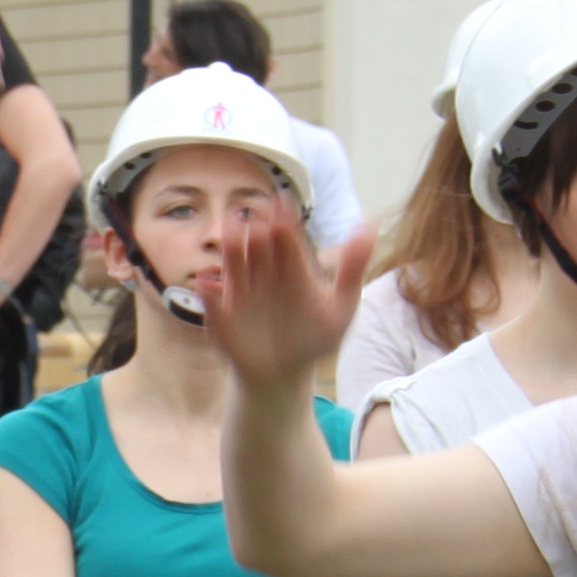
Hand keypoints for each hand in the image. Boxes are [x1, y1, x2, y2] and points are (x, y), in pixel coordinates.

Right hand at [202, 200, 370, 391]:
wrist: (282, 372)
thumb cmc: (313, 337)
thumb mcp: (341, 306)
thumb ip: (352, 268)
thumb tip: (369, 225)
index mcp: (291, 266)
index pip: (287, 239)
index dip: (286, 222)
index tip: (284, 204)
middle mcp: (263, 272)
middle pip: (260, 245)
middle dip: (260, 229)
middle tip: (260, 214)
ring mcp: (240, 291)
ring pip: (234, 264)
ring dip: (232, 248)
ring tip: (233, 232)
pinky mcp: (221, 314)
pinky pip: (213, 301)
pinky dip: (209, 293)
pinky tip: (207, 283)